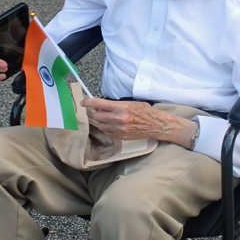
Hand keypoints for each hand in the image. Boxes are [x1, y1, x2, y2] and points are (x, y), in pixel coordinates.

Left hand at [81, 98, 197, 147]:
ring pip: (101, 125)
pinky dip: (108, 128)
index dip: (89, 102)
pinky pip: (107, 132)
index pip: (99, 104)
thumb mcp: (131, 103)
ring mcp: (119, 129)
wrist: (156, 125)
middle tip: (103, 110)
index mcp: (121, 107)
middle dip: (98, 112)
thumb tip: (103, 105)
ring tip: (111, 118)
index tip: (83, 102)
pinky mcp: (121, 136)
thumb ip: (116, 104)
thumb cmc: (145, 112)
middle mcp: (118, 119)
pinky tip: (115, 125)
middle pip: (97, 116)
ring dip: (103, 121)